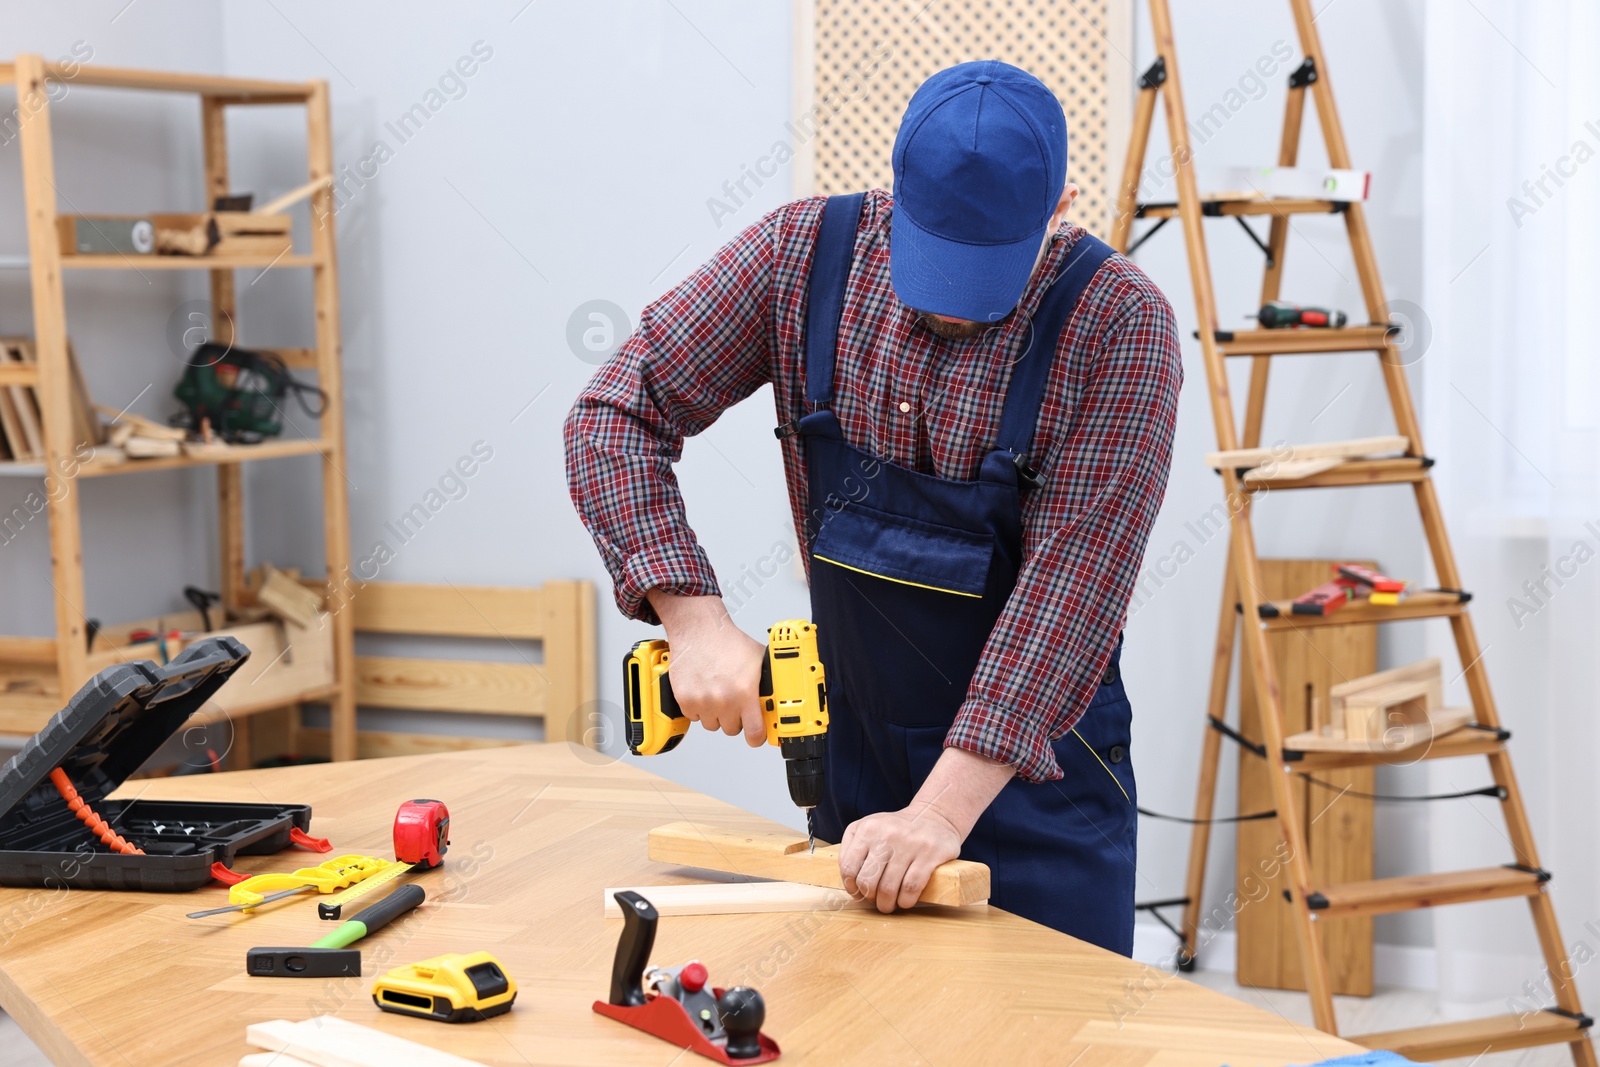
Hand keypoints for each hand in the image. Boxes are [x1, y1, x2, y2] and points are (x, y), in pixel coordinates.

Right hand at [646, 590, 767, 745]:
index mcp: (745, 692)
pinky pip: (694, 717)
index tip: (757, 735)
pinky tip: (704, 689)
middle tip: (735, 700)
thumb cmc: (727, 642)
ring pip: (713, 724)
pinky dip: (698, 707)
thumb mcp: (759, 660)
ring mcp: (702, 701)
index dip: (757, 736)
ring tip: (718, 691)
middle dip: (735, 718)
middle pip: (733, 729)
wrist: (698, 631)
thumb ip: (770, 682)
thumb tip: (780, 698)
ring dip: (716, 713)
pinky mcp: (685, 700)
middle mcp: (723, 700)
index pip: (755, 733)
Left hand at [839, 806, 962, 912]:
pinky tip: (905, 901)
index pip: (848, 868)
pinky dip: (906, 900)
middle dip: (871, 898)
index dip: (852, 887)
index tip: (859, 894)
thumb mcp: (868, 827)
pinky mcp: (930, 853)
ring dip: (888, 904)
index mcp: (868, 829)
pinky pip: (911, 887)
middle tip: (877, 901)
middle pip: (868, 881)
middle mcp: (886, 834)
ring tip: (890, 905)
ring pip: (889, 888)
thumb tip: (847, 879)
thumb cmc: (896, 828)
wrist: (934, 816)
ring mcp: (909, 844)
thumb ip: (852, 848)